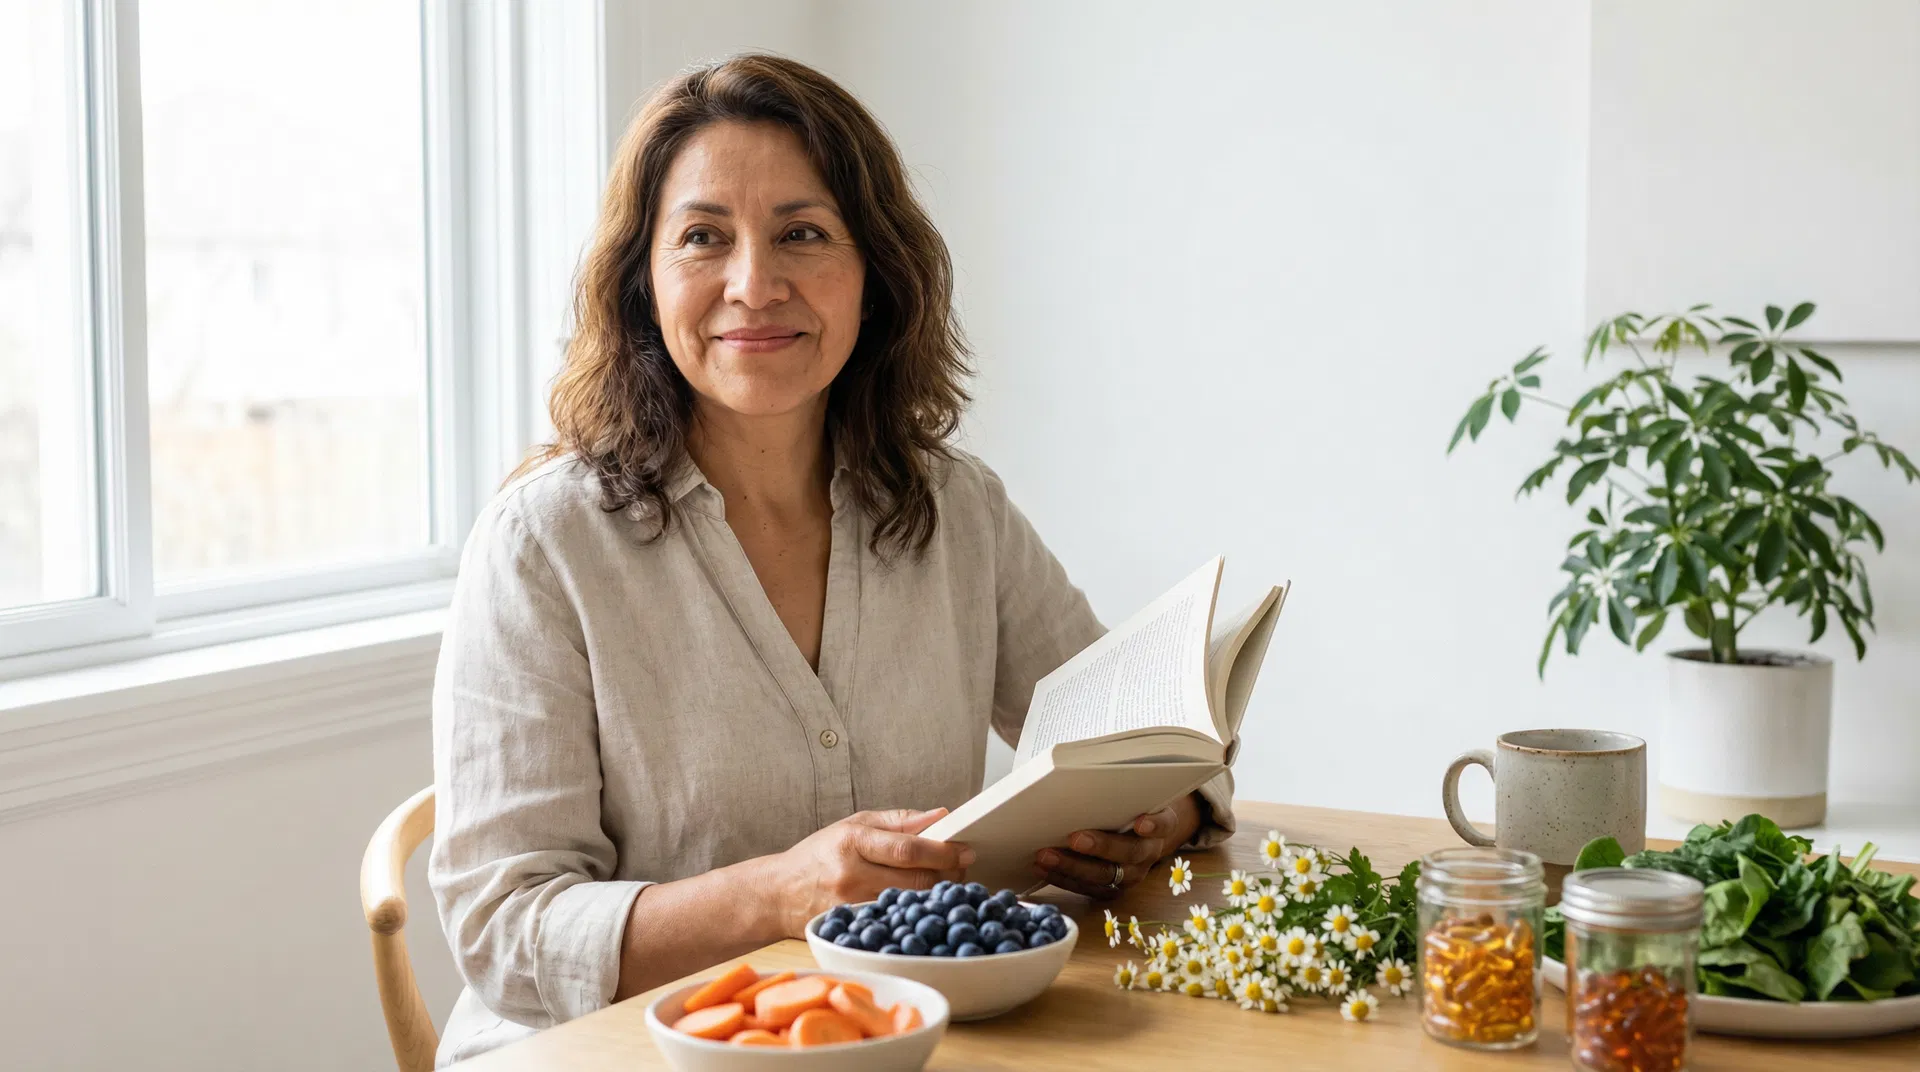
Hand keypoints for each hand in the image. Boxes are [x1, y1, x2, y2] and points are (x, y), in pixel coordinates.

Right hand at [771, 808, 974, 935]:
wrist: (777, 893)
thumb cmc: (819, 855)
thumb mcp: (853, 824)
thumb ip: (900, 820)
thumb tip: (942, 815)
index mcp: (853, 842)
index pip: (907, 849)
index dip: (943, 851)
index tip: (966, 849)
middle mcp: (852, 876)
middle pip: (915, 880)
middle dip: (948, 874)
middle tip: (962, 867)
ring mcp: (851, 907)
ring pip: (910, 905)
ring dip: (936, 896)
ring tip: (946, 884)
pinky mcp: (852, 930)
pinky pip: (895, 923)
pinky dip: (915, 914)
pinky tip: (924, 906)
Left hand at [1033, 793, 1203, 899]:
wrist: (1139, 831)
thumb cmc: (1127, 804)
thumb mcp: (1131, 792)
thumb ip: (1116, 786)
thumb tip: (1079, 769)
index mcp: (1162, 824)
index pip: (1165, 823)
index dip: (1155, 825)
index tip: (1141, 823)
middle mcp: (1149, 852)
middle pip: (1130, 853)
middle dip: (1101, 847)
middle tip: (1074, 838)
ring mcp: (1132, 874)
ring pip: (1105, 876)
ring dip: (1072, 866)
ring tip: (1045, 855)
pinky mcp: (1112, 889)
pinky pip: (1089, 889)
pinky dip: (1064, 878)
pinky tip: (1042, 867)